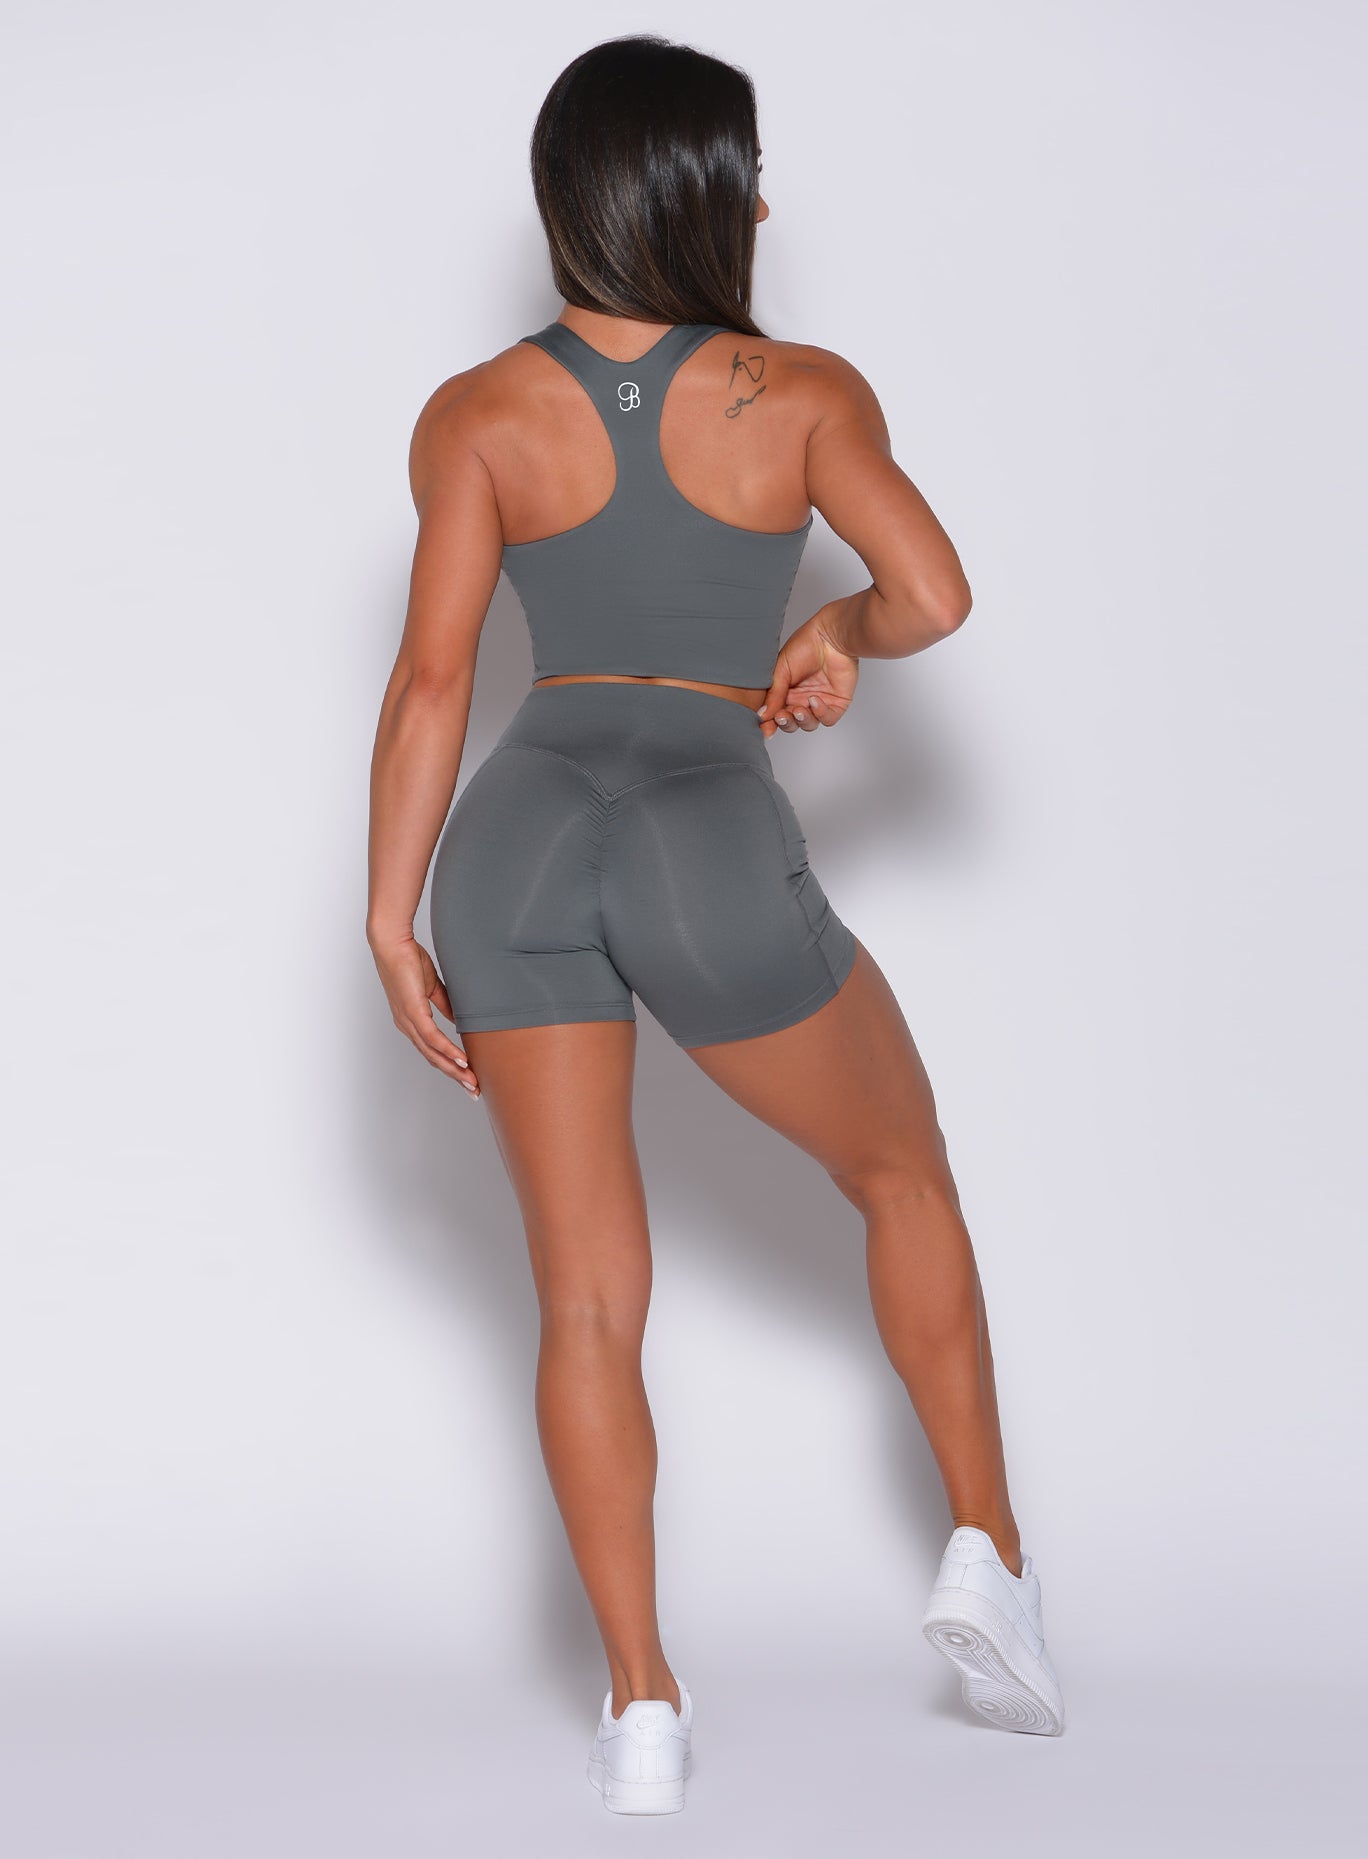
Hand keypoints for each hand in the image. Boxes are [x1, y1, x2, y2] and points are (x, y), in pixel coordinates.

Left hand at [369, 930, 479, 1096]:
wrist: (393, 943)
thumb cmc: (409, 960)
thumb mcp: (432, 986)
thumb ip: (444, 1004)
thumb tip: (458, 1018)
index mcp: (411, 1021)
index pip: (432, 1051)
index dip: (450, 1066)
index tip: (468, 1077)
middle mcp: (407, 1026)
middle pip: (433, 1059)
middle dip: (455, 1077)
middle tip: (474, 1091)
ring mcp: (408, 1021)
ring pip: (433, 1053)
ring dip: (454, 1070)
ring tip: (471, 1081)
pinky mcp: (412, 1011)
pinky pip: (431, 1037)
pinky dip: (447, 1050)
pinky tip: (461, 1061)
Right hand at [756, 610, 859, 739]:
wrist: (832, 636)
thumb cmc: (806, 644)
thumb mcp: (781, 669)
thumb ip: (773, 695)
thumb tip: (762, 715)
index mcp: (785, 691)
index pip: (775, 714)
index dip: (769, 723)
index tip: (763, 728)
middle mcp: (802, 698)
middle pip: (791, 723)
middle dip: (786, 722)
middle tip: (782, 715)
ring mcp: (819, 702)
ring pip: (808, 724)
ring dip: (802, 720)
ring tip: (799, 709)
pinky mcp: (836, 703)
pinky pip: (827, 719)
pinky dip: (820, 714)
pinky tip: (815, 700)